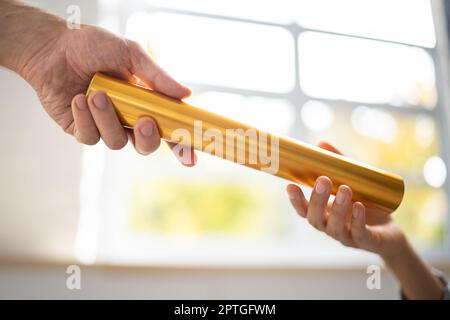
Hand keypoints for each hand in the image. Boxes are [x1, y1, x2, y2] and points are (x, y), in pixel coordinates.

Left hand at [6, 6, 194, 163]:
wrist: (52, 47)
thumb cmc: (93, 46)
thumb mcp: (130, 54)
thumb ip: (157, 76)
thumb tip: (186, 94)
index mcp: (145, 102)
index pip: (168, 128)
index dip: (181, 145)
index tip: (191, 159)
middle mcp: (127, 117)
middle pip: (146, 145)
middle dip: (148, 139)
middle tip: (144, 121)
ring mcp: (104, 125)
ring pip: (116, 142)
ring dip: (108, 120)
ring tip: (96, 94)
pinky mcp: (81, 129)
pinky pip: (89, 138)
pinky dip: (85, 120)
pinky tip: (78, 100)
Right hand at [286, 142, 405, 258]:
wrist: (390, 231)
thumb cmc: (365, 204)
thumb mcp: (352, 182)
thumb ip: (337, 165)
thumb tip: (321, 144)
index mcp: (322, 214)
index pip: (303, 210)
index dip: (295, 200)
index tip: (291, 185)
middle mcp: (329, 227)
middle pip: (316, 218)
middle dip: (317, 200)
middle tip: (323, 180)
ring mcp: (347, 236)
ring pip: (336, 227)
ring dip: (339, 209)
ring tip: (345, 189)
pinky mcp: (367, 241)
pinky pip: (360, 233)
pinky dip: (358, 220)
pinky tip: (359, 207)